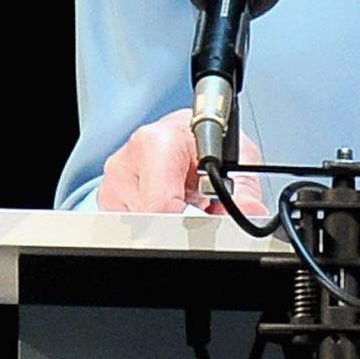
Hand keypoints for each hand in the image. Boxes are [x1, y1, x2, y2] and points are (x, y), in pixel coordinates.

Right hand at [97, 111, 267, 216]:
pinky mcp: (109, 199)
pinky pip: (131, 227)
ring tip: (183, 203)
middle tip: (199, 211)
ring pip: (140, 227)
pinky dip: (152, 223)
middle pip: (150, 219)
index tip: (204, 222)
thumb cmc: (202, 139)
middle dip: (179, 225)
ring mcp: (114, 182)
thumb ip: (244, 189)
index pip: (162, 205)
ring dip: (165, 224)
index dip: (187, 224)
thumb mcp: (235, 158)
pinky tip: (168, 205)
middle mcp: (128, 160)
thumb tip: (251, 212)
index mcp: (156, 143)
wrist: (181, 131)